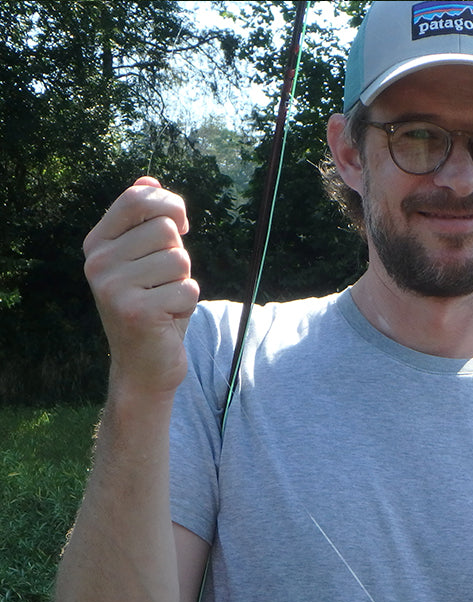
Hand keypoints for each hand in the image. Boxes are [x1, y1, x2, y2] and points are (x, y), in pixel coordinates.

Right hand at [82, 177, 199, 396]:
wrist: (145, 365)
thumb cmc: (154, 308)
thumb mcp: (149, 262)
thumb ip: (147, 223)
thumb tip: (149, 178)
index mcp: (97, 243)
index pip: (137, 198)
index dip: (170, 204)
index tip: (182, 224)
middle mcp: (98, 262)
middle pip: (166, 230)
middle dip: (180, 256)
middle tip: (165, 283)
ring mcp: (112, 286)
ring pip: (180, 261)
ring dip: (184, 283)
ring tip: (166, 301)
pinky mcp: (135, 310)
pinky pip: (187, 289)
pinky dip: (188, 304)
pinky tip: (169, 319)